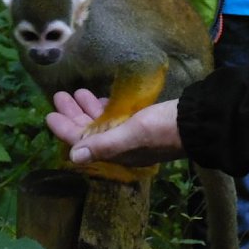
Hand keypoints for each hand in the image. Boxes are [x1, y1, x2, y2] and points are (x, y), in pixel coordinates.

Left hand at [46, 89, 184, 167]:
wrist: (200, 121)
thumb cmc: (165, 127)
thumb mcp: (134, 133)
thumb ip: (104, 144)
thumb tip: (73, 156)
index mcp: (117, 152)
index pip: (82, 142)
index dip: (64, 129)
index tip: (49, 114)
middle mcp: (122, 146)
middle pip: (89, 132)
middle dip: (72, 115)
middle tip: (59, 96)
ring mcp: (133, 135)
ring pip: (101, 123)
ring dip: (87, 109)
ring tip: (76, 92)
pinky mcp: (142, 123)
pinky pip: (116, 118)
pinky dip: (104, 108)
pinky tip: (99, 97)